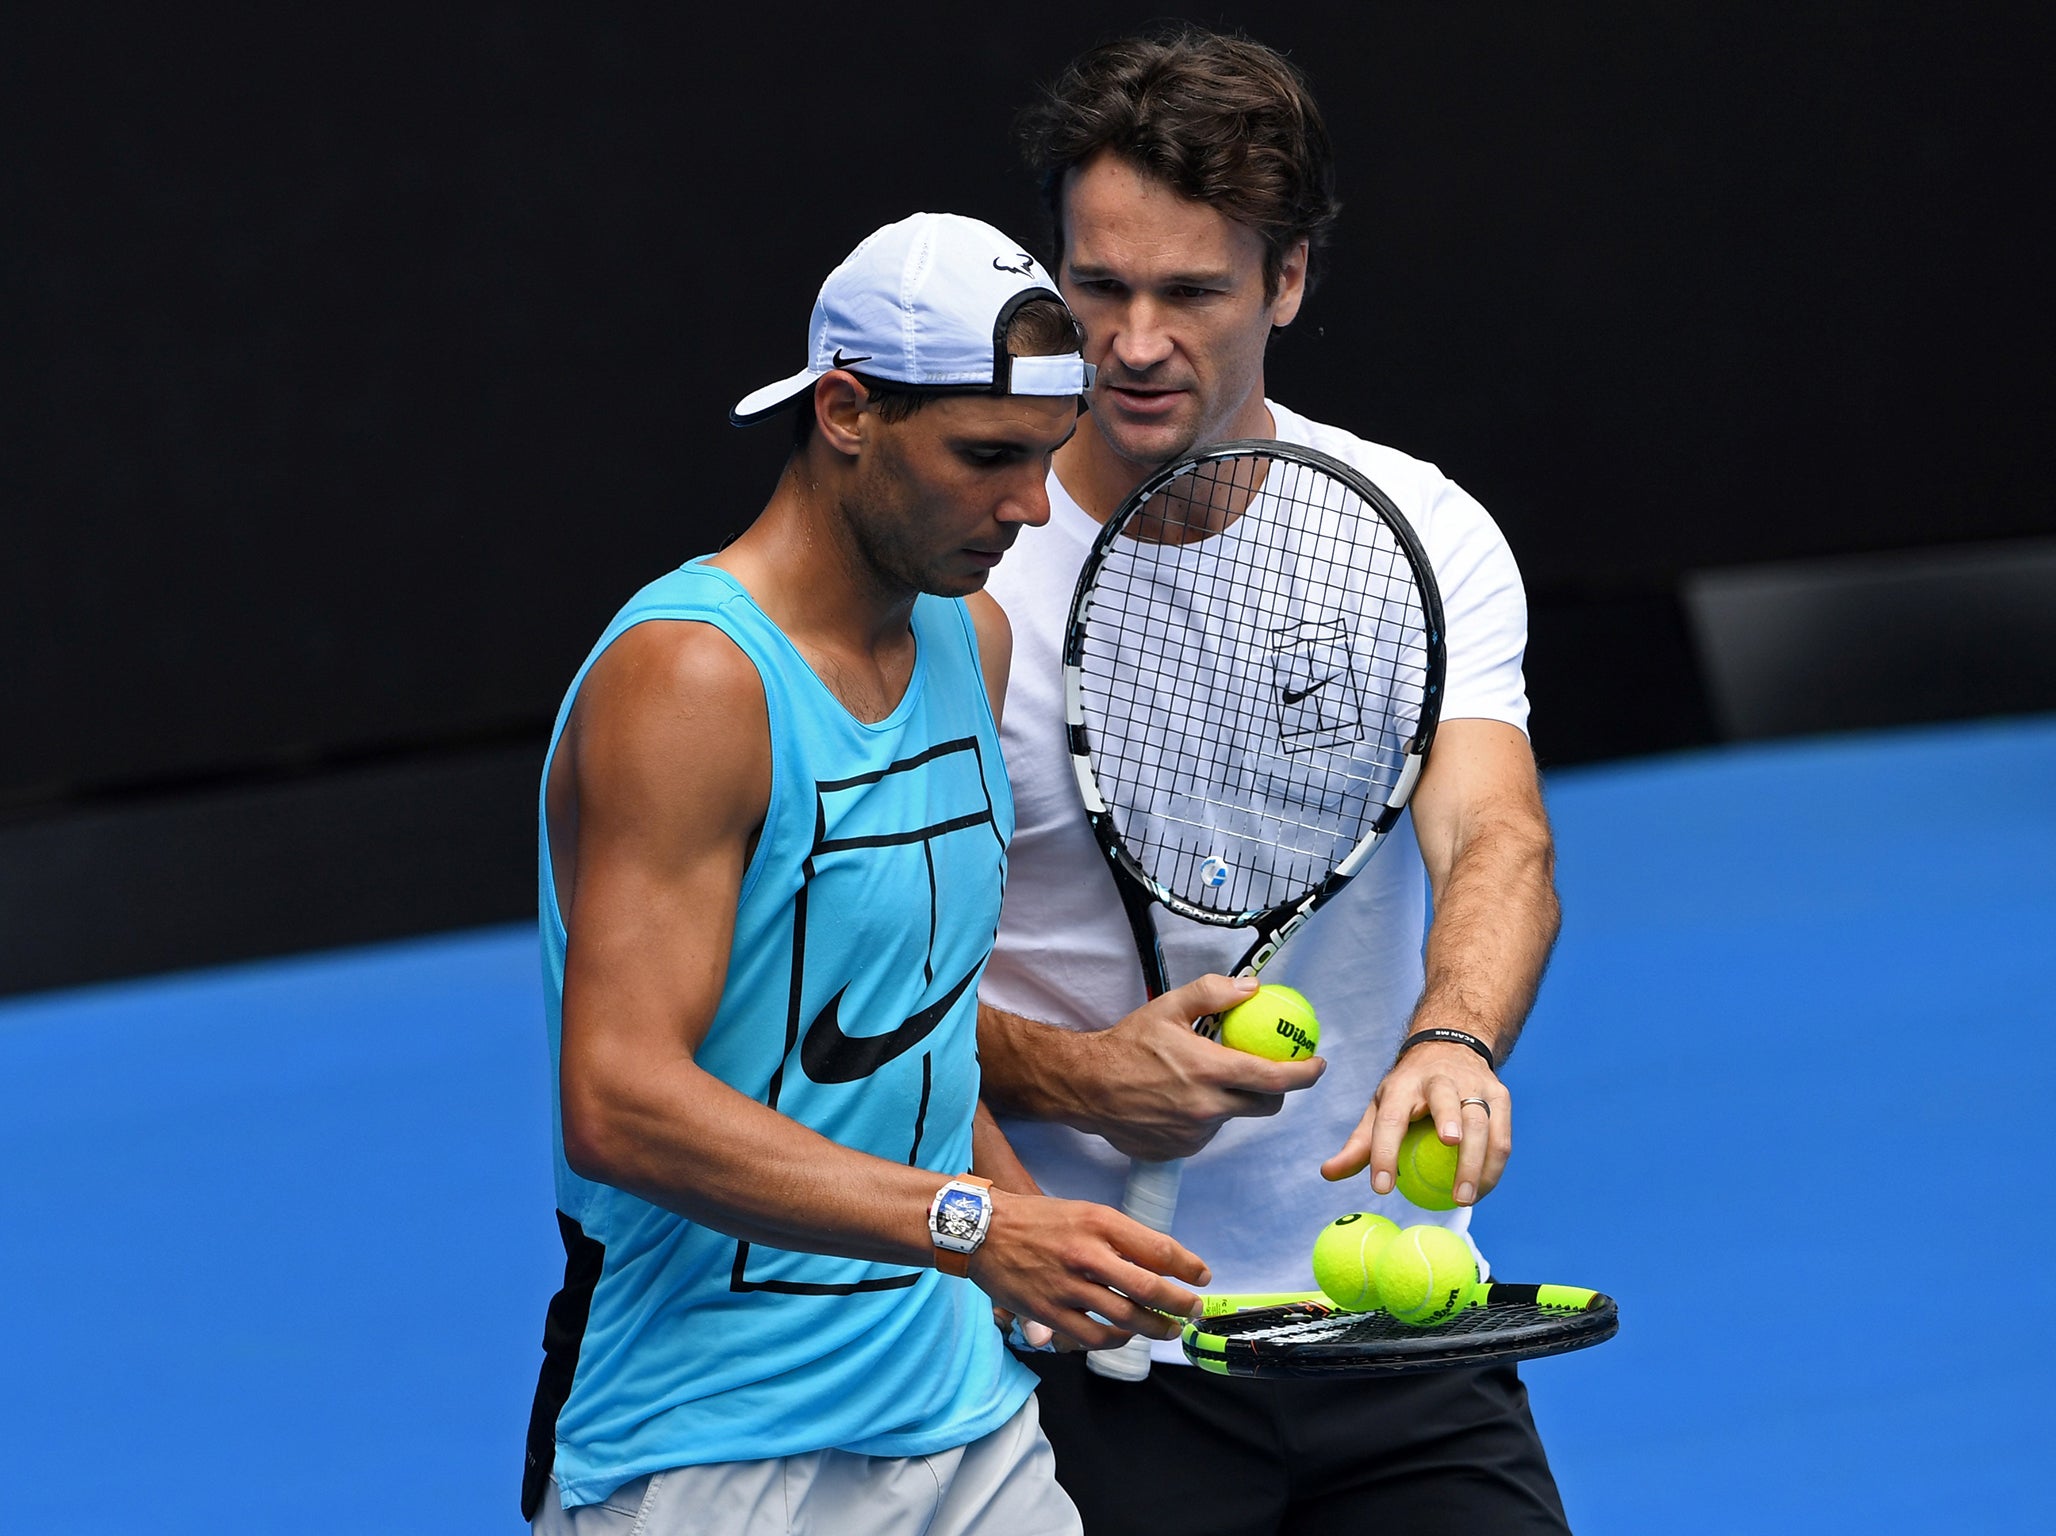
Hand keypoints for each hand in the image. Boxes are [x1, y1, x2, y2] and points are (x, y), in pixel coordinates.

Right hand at [969, 1190, 1211, 1352]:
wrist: (982, 1228)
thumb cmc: (1037, 1219)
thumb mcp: (1083, 1212)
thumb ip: (1118, 1237)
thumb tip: (1157, 1263)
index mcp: (1099, 1222)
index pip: (1157, 1249)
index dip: (1187, 1267)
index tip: (1201, 1277)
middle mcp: (1086, 1253)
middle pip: (1148, 1288)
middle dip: (1179, 1304)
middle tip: (1191, 1310)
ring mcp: (1067, 1285)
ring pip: (1125, 1317)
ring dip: (1154, 1327)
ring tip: (1167, 1329)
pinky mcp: (1048, 1311)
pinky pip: (1093, 1336)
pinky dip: (1117, 1340)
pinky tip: (1125, 1335)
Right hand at [1070, 975, 1327, 1160]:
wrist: (1085, 1086)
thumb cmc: (1126, 1045)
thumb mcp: (1168, 1008)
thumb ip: (1213, 994)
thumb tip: (1252, 987)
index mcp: (1209, 1071)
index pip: (1275, 1079)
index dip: (1304, 1074)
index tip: (1317, 1064)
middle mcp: (1207, 1108)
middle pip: (1265, 1106)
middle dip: (1275, 1091)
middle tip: (1266, 1072)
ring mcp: (1193, 1135)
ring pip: (1231, 1118)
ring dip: (1229, 1102)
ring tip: (1200, 1080)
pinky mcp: (1179, 1150)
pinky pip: (1205, 1133)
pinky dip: (1202, 1117)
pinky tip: (1177, 1099)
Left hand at [1320, 1040, 1510, 1205]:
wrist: (1450, 1047)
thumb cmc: (1409, 1089)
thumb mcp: (1381, 1107)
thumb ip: (1360, 1143)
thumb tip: (1328, 1173)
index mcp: (1403, 1084)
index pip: (1391, 1118)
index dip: (1384, 1153)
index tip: (1381, 1188)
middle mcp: (1439, 1079)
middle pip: (1445, 1104)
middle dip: (1448, 1132)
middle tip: (1446, 1182)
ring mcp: (1473, 1085)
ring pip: (1481, 1122)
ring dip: (1477, 1164)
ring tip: (1464, 1199)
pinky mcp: (1499, 1095)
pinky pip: (1501, 1135)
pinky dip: (1494, 1167)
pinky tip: (1482, 1190)